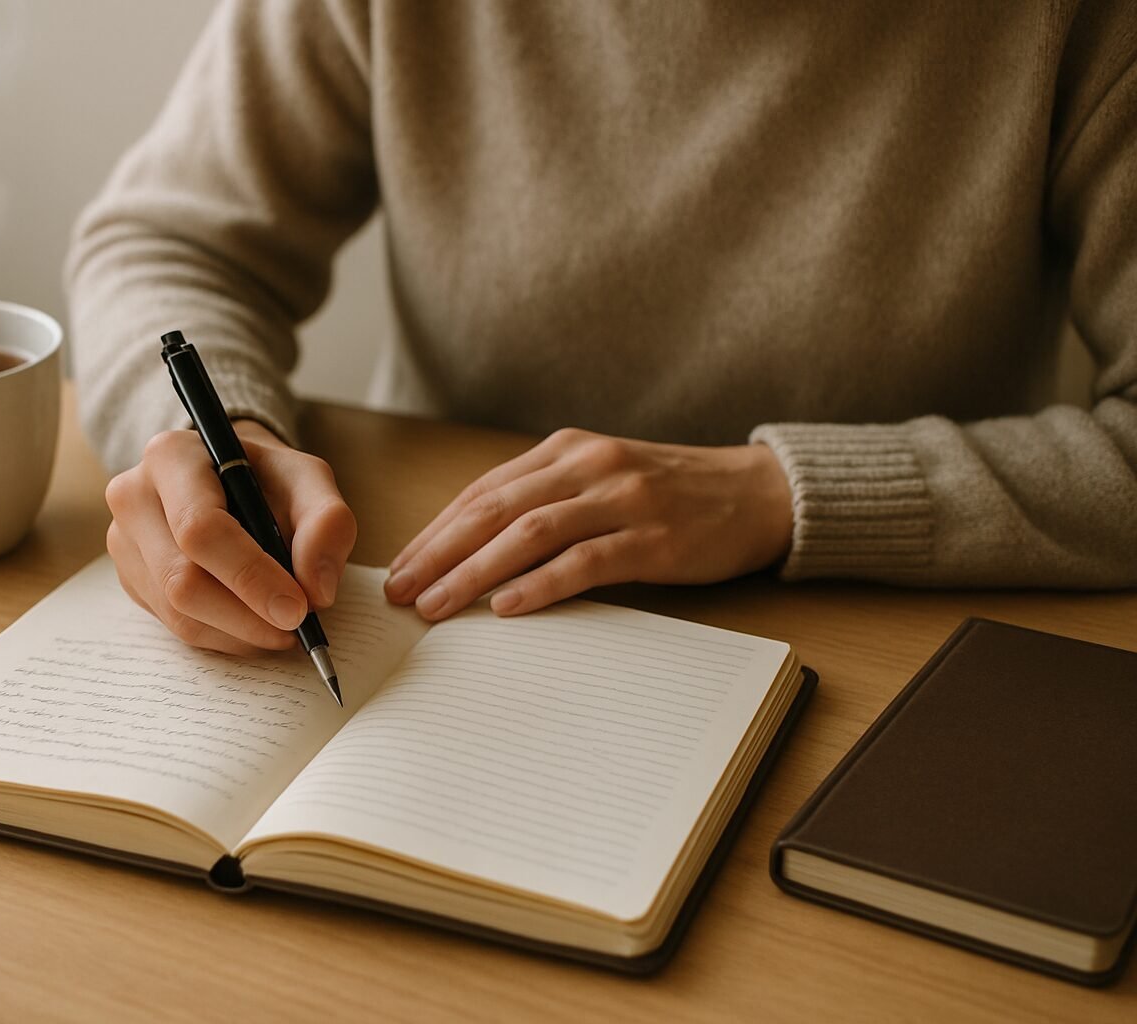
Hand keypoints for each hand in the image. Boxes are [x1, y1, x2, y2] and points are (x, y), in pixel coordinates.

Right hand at [105, 420, 356, 653]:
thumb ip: (327, 523)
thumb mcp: (310, 481)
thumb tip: (316, 591)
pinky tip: (253, 624)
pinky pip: (175, 626)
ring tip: (281, 628)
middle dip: (247, 615)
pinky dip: (224, 636)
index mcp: (171, 457)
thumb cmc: (269, 479)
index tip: (297, 608)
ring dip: (239, 633)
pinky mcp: (131, 579)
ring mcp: (124, 542)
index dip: (250, 576)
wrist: (230, 481)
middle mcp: (133, 497)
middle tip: (295, 627)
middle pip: (181, 579)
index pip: (200, 528)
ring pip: (178, 612)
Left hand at [384, 428, 792, 619]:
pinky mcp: (653, 537)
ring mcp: (622, 498)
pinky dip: (540, 585)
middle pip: (494, 510)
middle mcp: (588, 465)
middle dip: (439, 552)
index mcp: (565, 450)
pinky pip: (584, 561)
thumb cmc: (669, 493)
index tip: (401, 566)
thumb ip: (544, 501)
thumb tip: (472, 548)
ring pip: (529, 534)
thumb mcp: (599, 480)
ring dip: (474, 572)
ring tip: (438, 605)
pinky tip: (506, 607)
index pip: (483, 492)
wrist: (757, 492)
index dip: (436, 530)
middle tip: (401, 590)